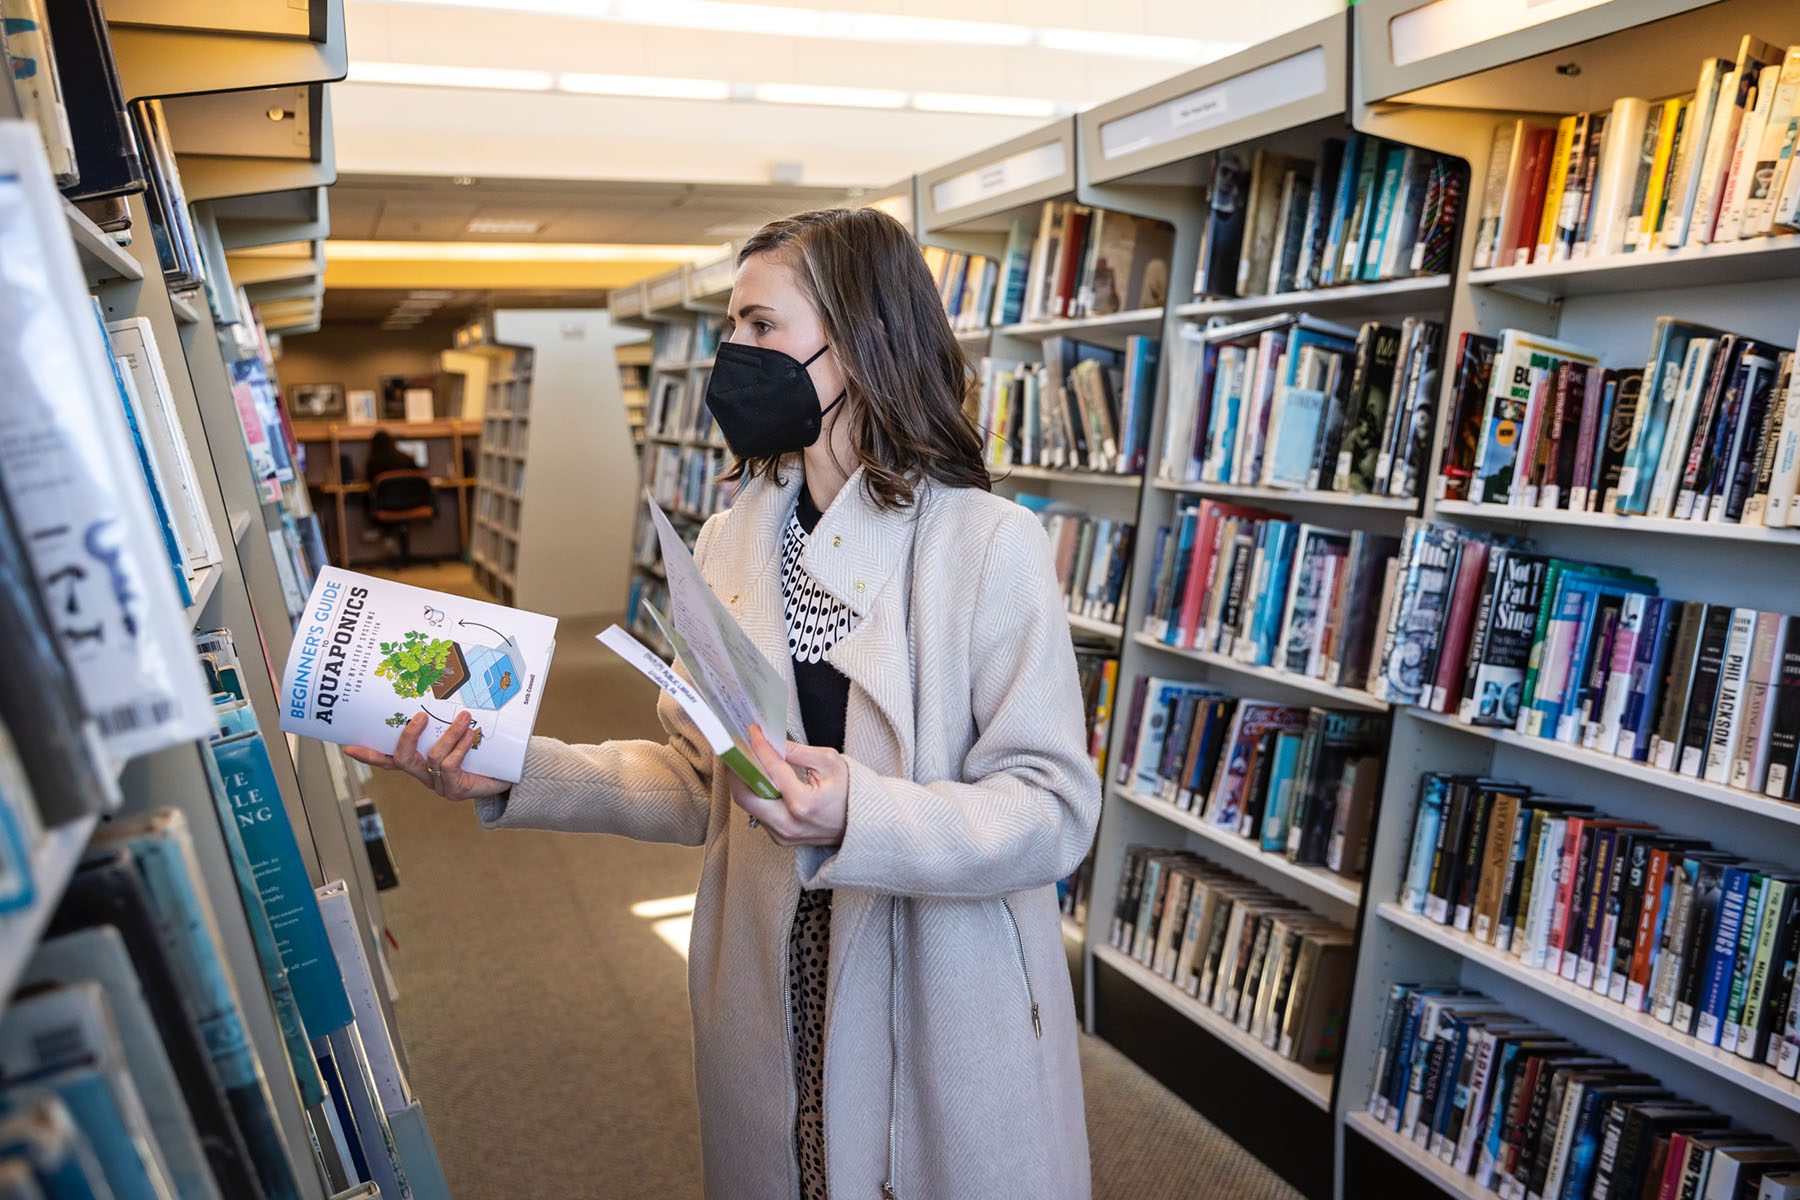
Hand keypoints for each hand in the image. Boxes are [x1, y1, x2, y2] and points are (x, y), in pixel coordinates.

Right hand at [344, 711, 509, 801]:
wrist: (512, 775)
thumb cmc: (485, 751)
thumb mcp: (465, 732)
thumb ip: (449, 719)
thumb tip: (444, 686)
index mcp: (421, 762)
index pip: (389, 758)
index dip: (369, 754)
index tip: (347, 746)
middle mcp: (426, 775)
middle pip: (401, 760)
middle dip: (407, 737)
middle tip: (418, 717)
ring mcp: (440, 785)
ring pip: (431, 758)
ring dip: (447, 735)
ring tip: (463, 717)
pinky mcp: (456, 790)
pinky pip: (449, 765)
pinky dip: (459, 747)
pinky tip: (470, 735)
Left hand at [726, 725, 847, 846]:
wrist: (864, 825)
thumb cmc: (851, 793)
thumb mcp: (830, 763)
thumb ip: (798, 752)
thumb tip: (772, 742)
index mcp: (802, 804)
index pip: (771, 769)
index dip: (758, 746)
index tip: (752, 731)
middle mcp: (788, 824)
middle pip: (745, 795)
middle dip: (736, 768)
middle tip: (734, 749)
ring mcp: (782, 835)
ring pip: (749, 806)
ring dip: (743, 781)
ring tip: (743, 759)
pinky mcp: (780, 839)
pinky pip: (759, 814)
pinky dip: (755, 794)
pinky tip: (756, 778)